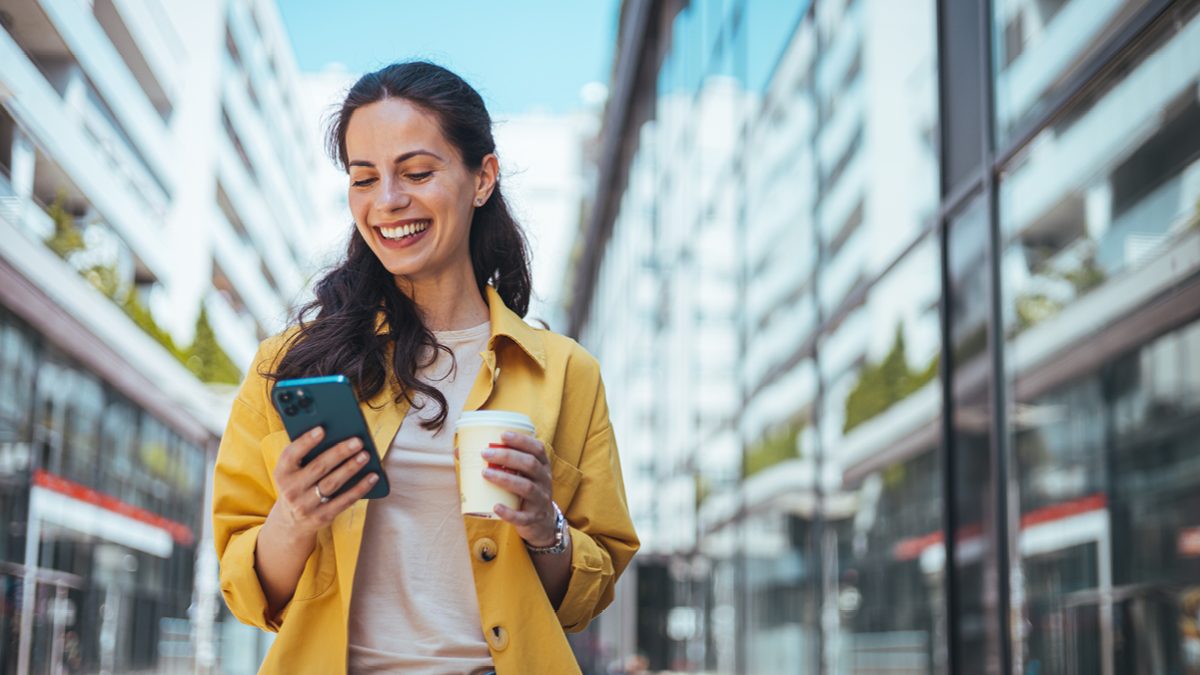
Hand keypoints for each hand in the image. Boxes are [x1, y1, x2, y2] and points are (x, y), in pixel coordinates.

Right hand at [269, 426, 378, 538]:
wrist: (291, 521)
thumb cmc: (298, 484)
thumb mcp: (293, 471)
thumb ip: (306, 455)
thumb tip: (336, 436)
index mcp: (282, 473)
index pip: (290, 455)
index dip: (305, 441)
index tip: (322, 429)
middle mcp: (291, 490)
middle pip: (318, 467)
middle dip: (339, 453)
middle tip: (357, 441)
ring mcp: (305, 505)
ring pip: (332, 483)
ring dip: (351, 468)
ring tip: (365, 455)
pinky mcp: (322, 517)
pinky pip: (344, 501)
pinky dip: (360, 488)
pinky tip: (372, 476)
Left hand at [482, 431, 556, 546]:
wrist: (541, 521)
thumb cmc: (523, 491)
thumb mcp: (519, 474)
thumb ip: (497, 462)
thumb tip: (460, 451)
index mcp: (542, 466)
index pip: (537, 448)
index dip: (522, 440)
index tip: (502, 435)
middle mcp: (544, 480)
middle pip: (530, 464)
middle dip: (507, 456)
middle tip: (484, 454)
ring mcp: (540, 500)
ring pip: (526, 487)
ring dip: (505, 479)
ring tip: (485, 473)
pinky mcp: (533, 518)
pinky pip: (522, 516)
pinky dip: (509, 512)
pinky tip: (496, 506)